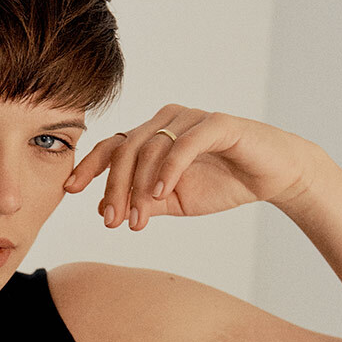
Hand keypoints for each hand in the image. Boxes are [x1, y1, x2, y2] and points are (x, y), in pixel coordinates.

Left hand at [64, 104, 323, 229]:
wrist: (270, 176)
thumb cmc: (222, 183)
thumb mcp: (173, 202)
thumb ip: (142, 203)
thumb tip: (105, 212)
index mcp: (153, 136)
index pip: (112, 146)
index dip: (88, 167)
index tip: (70, 191)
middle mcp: (167, 121)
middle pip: (125, 149)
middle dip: (114, 188)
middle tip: (111, 221)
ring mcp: (192, 119)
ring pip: (151, 148)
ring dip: (140, 188)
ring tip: (138, 220)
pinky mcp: (218, 124)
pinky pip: (185, 143)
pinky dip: (169, 169)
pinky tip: (161, 194)